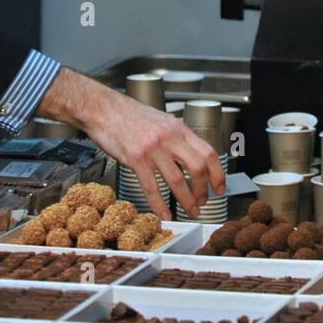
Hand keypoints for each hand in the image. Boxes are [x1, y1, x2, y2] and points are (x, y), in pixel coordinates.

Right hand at [40, 69, 224, 219]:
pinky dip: (159, 205)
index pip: (209, 152)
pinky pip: (151, 187)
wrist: (102, 108)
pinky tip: (164, 215)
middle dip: (203, 190)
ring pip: (177, 180)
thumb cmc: (128, 115)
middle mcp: (169, 137)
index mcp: (178, 128)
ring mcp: (153, 148)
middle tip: (203, 202)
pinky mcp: (136, 159)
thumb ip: (175, 138)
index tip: (219, 187)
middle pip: (198, 168)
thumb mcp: (160, 121)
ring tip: (190, 211)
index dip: (218, 173)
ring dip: (187, 200)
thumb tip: (187, 158)